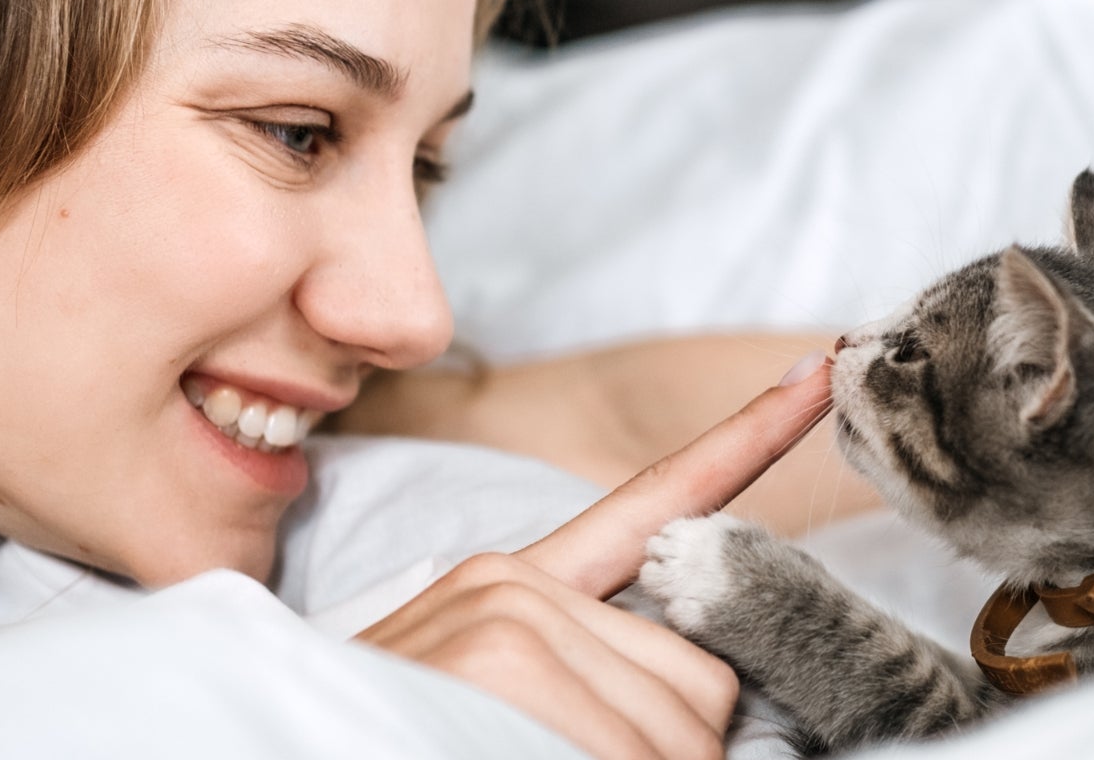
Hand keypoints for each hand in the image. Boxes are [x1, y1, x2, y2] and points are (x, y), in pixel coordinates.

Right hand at [355, 353, 831, 759]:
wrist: (277, 743)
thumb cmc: (396, 739)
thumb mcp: (487, 702)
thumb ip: (587, 678)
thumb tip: (702, 710)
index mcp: (516, 588)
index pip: (655, 502)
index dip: (748, 436)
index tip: (816, 372)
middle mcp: (510, 584)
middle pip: (699, 673)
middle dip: (670, 751)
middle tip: (565, 759)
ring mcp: (503, 617)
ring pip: (685, 723)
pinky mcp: (494, 660)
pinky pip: (638, 742)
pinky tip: (521, 755)